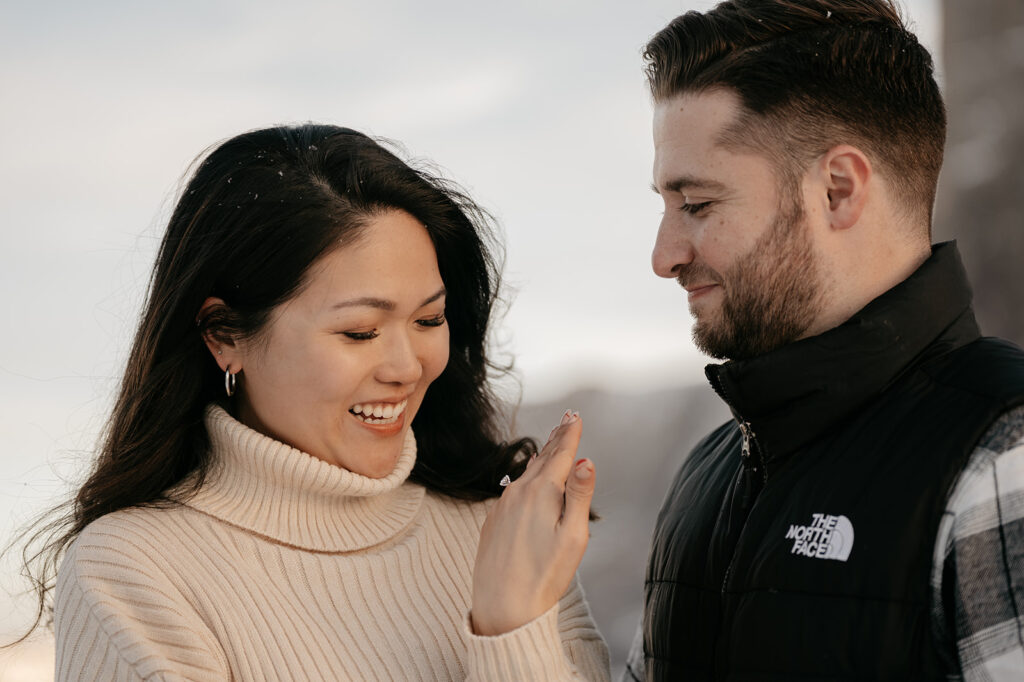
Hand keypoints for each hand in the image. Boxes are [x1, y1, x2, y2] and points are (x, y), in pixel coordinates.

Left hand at [470, 410, 595, 635]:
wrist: (502, 608)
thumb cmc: (545, 576)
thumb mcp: (573, 536)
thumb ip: (579, 495)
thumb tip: (586, 459)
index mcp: (541, 492)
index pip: (560, 454)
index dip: (570, 434)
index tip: (576, 416)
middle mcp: (517, 493)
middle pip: (542, 460)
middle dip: (557, 440)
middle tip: (567, 420)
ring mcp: (502, 507)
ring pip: (525, 475)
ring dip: (540, 459)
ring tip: (550, 447)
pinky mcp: (493, 523)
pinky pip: (512, 493)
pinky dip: (525, 481)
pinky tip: (526, 484)